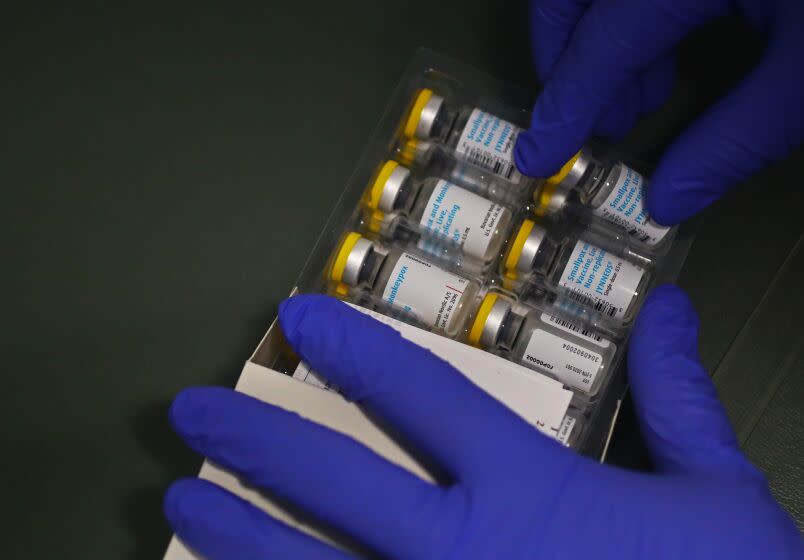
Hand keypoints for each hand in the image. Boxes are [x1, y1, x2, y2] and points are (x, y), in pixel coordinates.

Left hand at [164, 287, 801, 558]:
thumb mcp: (716, 497)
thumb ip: (678, 397)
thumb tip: (671, 308)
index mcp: (527, 493)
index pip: (420, 394)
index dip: (353, 346)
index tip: (297, 317)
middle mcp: (460, 555)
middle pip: (334, 483)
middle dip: (256, 443)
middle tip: (192, 413)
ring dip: (236, 537)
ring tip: (180, 504)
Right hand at [514, 0, 803, 224]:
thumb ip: (735, 139)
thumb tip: (670, 199)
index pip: (606, 41)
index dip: (566, 104)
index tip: (537, 155)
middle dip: (564, 58)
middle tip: (586, 125)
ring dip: (597, 33)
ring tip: (635, 97)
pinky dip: (633, 8)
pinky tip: (663, 44)